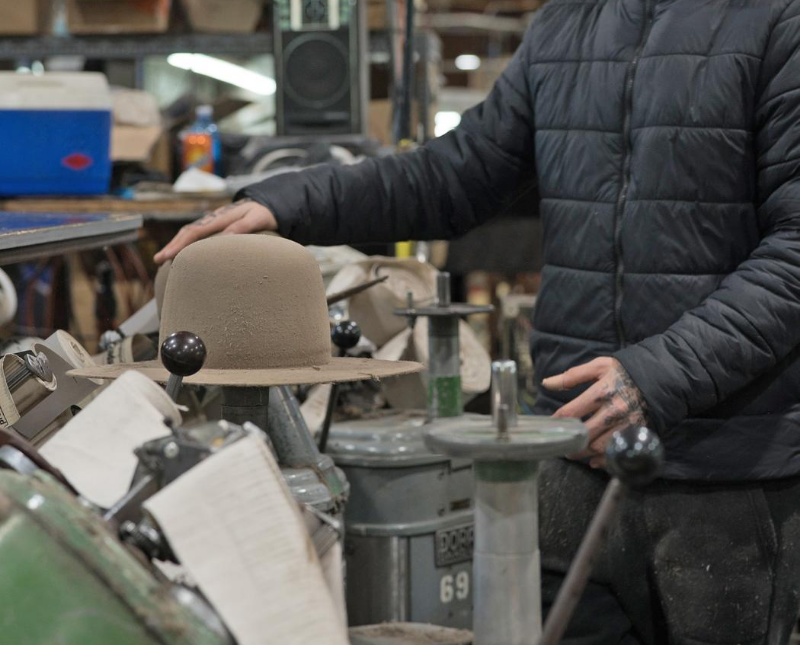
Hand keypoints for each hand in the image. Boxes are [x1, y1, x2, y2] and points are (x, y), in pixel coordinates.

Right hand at [154, 199, 277, 263]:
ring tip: (162, 261)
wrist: (266, 204)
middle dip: (171, 246)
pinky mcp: (214, 228)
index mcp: (219, 218)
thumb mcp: (257, 218)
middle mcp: (211, 220)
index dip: (179, 244)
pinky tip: (181, 257)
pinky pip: (196, 237)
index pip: (194, 232)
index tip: (168, 255)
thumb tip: (225, 237)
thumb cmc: (262, 214)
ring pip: (189, 235)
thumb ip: (243, 226)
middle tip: (157, 261)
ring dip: (175, 246)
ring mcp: (211, 223)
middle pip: (186, 233)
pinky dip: (185, 245)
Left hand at [542, 357, 648, 468]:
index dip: (558, 421)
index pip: (572, 411)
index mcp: (601, 392)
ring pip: (600, 446)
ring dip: (585, 454)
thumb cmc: (625, 371)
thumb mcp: (599, 367)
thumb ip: (572, 376)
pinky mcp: (637, 433)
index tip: (550, 426)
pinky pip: (618, 451)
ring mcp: (626, 423)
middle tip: (562, 447)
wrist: (660, 377)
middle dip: (570, 443)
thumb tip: (546, 383)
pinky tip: (594, 461)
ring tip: (575, 454)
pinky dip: (604, 460)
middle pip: (585, 434)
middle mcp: (613, 410)